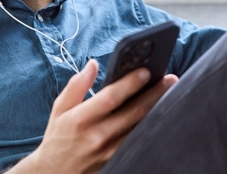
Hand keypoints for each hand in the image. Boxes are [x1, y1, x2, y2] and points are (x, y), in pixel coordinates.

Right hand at [8, 59, 177, 173]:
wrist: (55, 173)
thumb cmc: (58, 138)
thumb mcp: (60, 109)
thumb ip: (76, 85)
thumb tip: (93, 64)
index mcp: (80, 119)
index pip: (110, 98)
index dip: (129, 83)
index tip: (146, 70)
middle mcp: (97, 136)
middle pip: (133, 112)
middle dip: (155, 94)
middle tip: (171, 79)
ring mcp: (109, 152)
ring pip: (140, 128)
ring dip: (158, 110)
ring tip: (172, 94)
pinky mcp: (117, 161)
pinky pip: (138, 141)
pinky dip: (150, 127)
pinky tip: (160, 115)